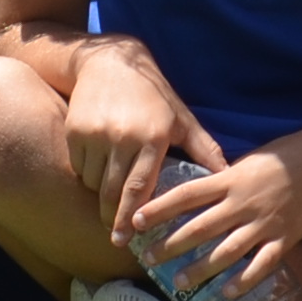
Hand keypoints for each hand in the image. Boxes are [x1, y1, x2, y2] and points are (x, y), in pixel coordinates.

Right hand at [62, 40, 222, 241]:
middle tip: (116, 236)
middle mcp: (122, 137)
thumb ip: (203, 148)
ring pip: (93, 182)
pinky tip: (99, 164)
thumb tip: (227, 174)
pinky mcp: (74, 131)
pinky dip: (87, 172)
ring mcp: (95, 134)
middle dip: (113, 218)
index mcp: (153, 136)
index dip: (132, 217)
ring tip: (112, 192)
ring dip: (101, 192)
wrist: (111, 61)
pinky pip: (78, 166)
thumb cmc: (153, 93)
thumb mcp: (181, 117)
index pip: (140, 188)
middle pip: (112, 192)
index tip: (128, 239)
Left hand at [122, 139, 301, 300]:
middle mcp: (243, 203)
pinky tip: (226, 292)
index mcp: (231, 180)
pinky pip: (261, 264)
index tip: (135, 220)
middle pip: (199, 228)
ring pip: (226, 251)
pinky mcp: (285, 238)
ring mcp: (264, 223)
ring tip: (179, 282)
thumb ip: (223, 181)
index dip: (159, 208)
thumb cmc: (284, 155)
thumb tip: (195, 197)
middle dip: (170, 245)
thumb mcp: (247, 161)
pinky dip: (243, 280)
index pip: (186, 195)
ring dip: (200, 268)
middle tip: (147, 259)